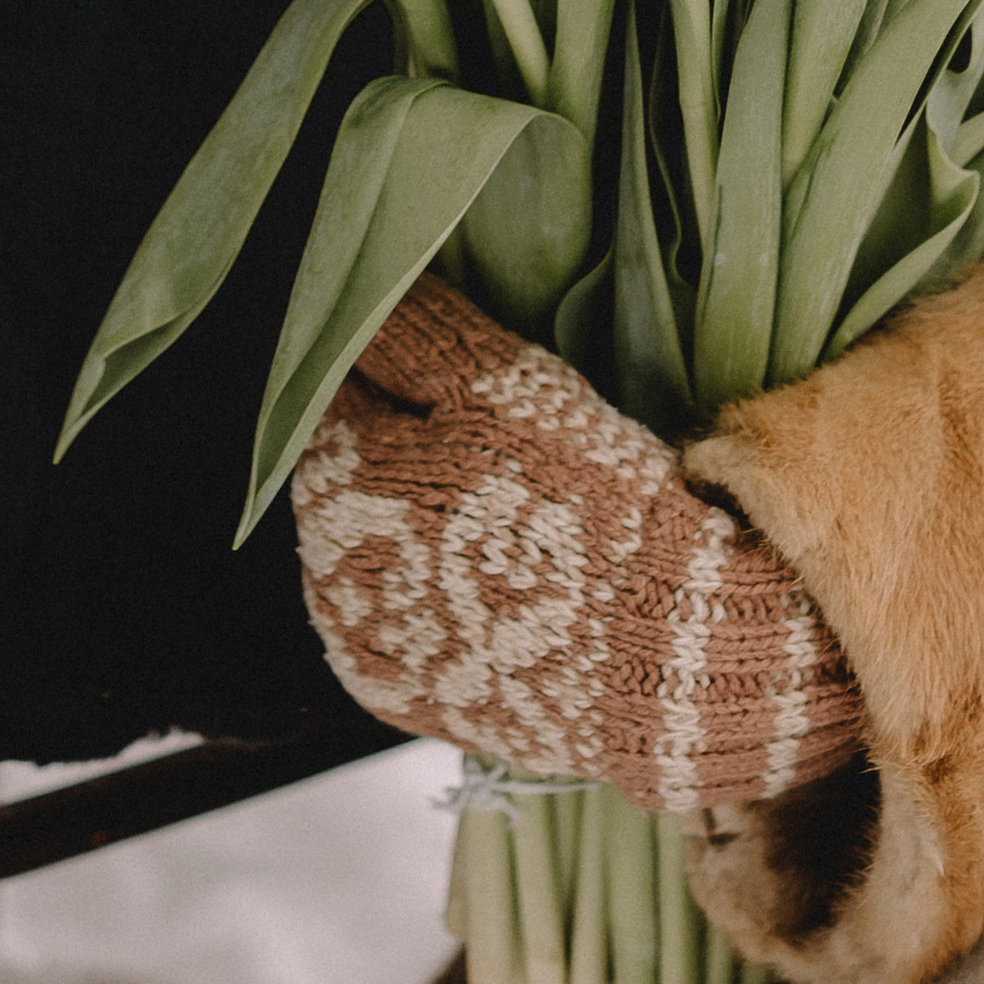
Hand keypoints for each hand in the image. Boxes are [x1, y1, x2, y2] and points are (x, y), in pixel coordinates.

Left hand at [291, 274, 863, 810]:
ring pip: (369, 552)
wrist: (666, 653)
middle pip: (350, 480)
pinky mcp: (394, 699)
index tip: (473, 404)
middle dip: (403, 462)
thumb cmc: (580, 498)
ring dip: (413, 534)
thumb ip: (411, 330)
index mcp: (330, 479)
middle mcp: (317, 569)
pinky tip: (492, 594)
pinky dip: (429, 602)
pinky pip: (394, 624)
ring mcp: (354, 643)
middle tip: (502, 473)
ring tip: (505, 538)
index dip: (407, 388)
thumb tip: (362, 284)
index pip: (339, 399)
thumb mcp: (497, 380)